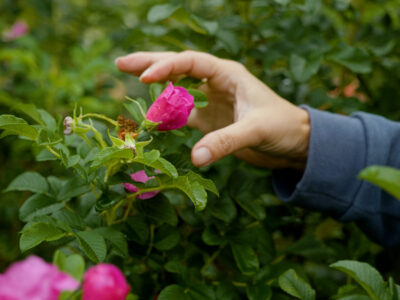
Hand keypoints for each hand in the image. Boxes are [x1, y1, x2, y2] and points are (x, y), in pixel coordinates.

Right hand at [116, 51, 309, 169]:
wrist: (296, 143)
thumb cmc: (284, 127)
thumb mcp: (256, 131)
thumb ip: (225, 142)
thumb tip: (195, 158)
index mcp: (228, 74)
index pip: (190, 63)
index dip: (166, 67)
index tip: (144, 79)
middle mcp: (217, 83)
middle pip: (178, 68)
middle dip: (151, 64)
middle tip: (122, 64)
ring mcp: (212, 101)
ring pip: (178, 89)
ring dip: (156, 89)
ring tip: (132, 83)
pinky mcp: (211, 120)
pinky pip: (184, 115)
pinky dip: (168, 116)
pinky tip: (154, 119)